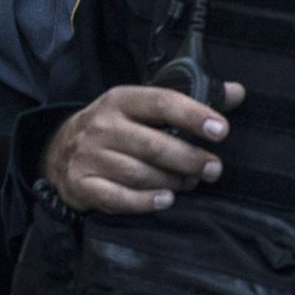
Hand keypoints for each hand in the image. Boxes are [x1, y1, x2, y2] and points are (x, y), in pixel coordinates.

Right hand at [45, 82, 245, 214]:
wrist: (57, 150)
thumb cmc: (115, 128)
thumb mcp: (142, 107)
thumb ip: (189, 101)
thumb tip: (237, 92)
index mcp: (120, 100)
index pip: (161, 102)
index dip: (193, 116)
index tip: (221, 130)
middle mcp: (101, 126)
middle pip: (153, 145)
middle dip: (189, 159)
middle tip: (213, 169)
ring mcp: (88, 156)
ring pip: (138, 174)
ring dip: (171, 182)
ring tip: (189, 184)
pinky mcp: (80, 184)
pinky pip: (117, 198)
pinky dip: (144, 202)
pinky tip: (166, 200)